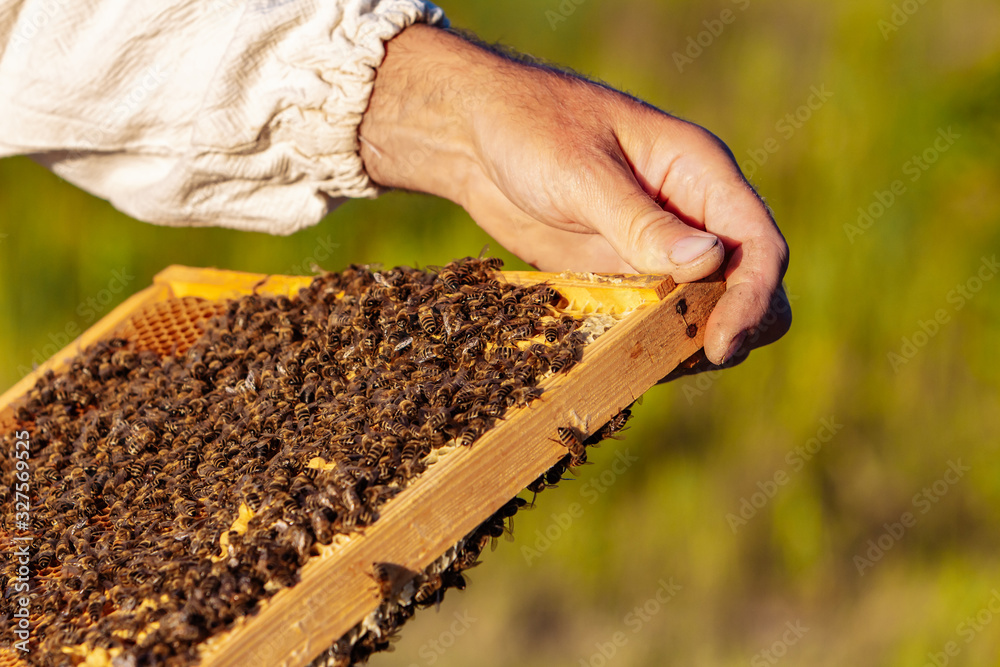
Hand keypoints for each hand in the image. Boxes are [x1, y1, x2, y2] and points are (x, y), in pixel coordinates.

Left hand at [359, 25, 789, 364]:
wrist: (475, 137)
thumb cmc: (533, 129)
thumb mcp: (584, 172)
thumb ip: (641, 220)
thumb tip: (710, 261)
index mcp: (699, 172)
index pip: (758, 243)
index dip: (754, 298)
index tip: (722, 343)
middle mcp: (691, 212)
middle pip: (747, 282)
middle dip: (737, 325)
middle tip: (699, 359)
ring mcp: (658, 246)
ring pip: (705, 307)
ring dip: (693, 340)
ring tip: (656, 366)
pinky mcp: (623, 273)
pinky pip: (656, 317)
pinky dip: (652, 343)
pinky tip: (628, 362)